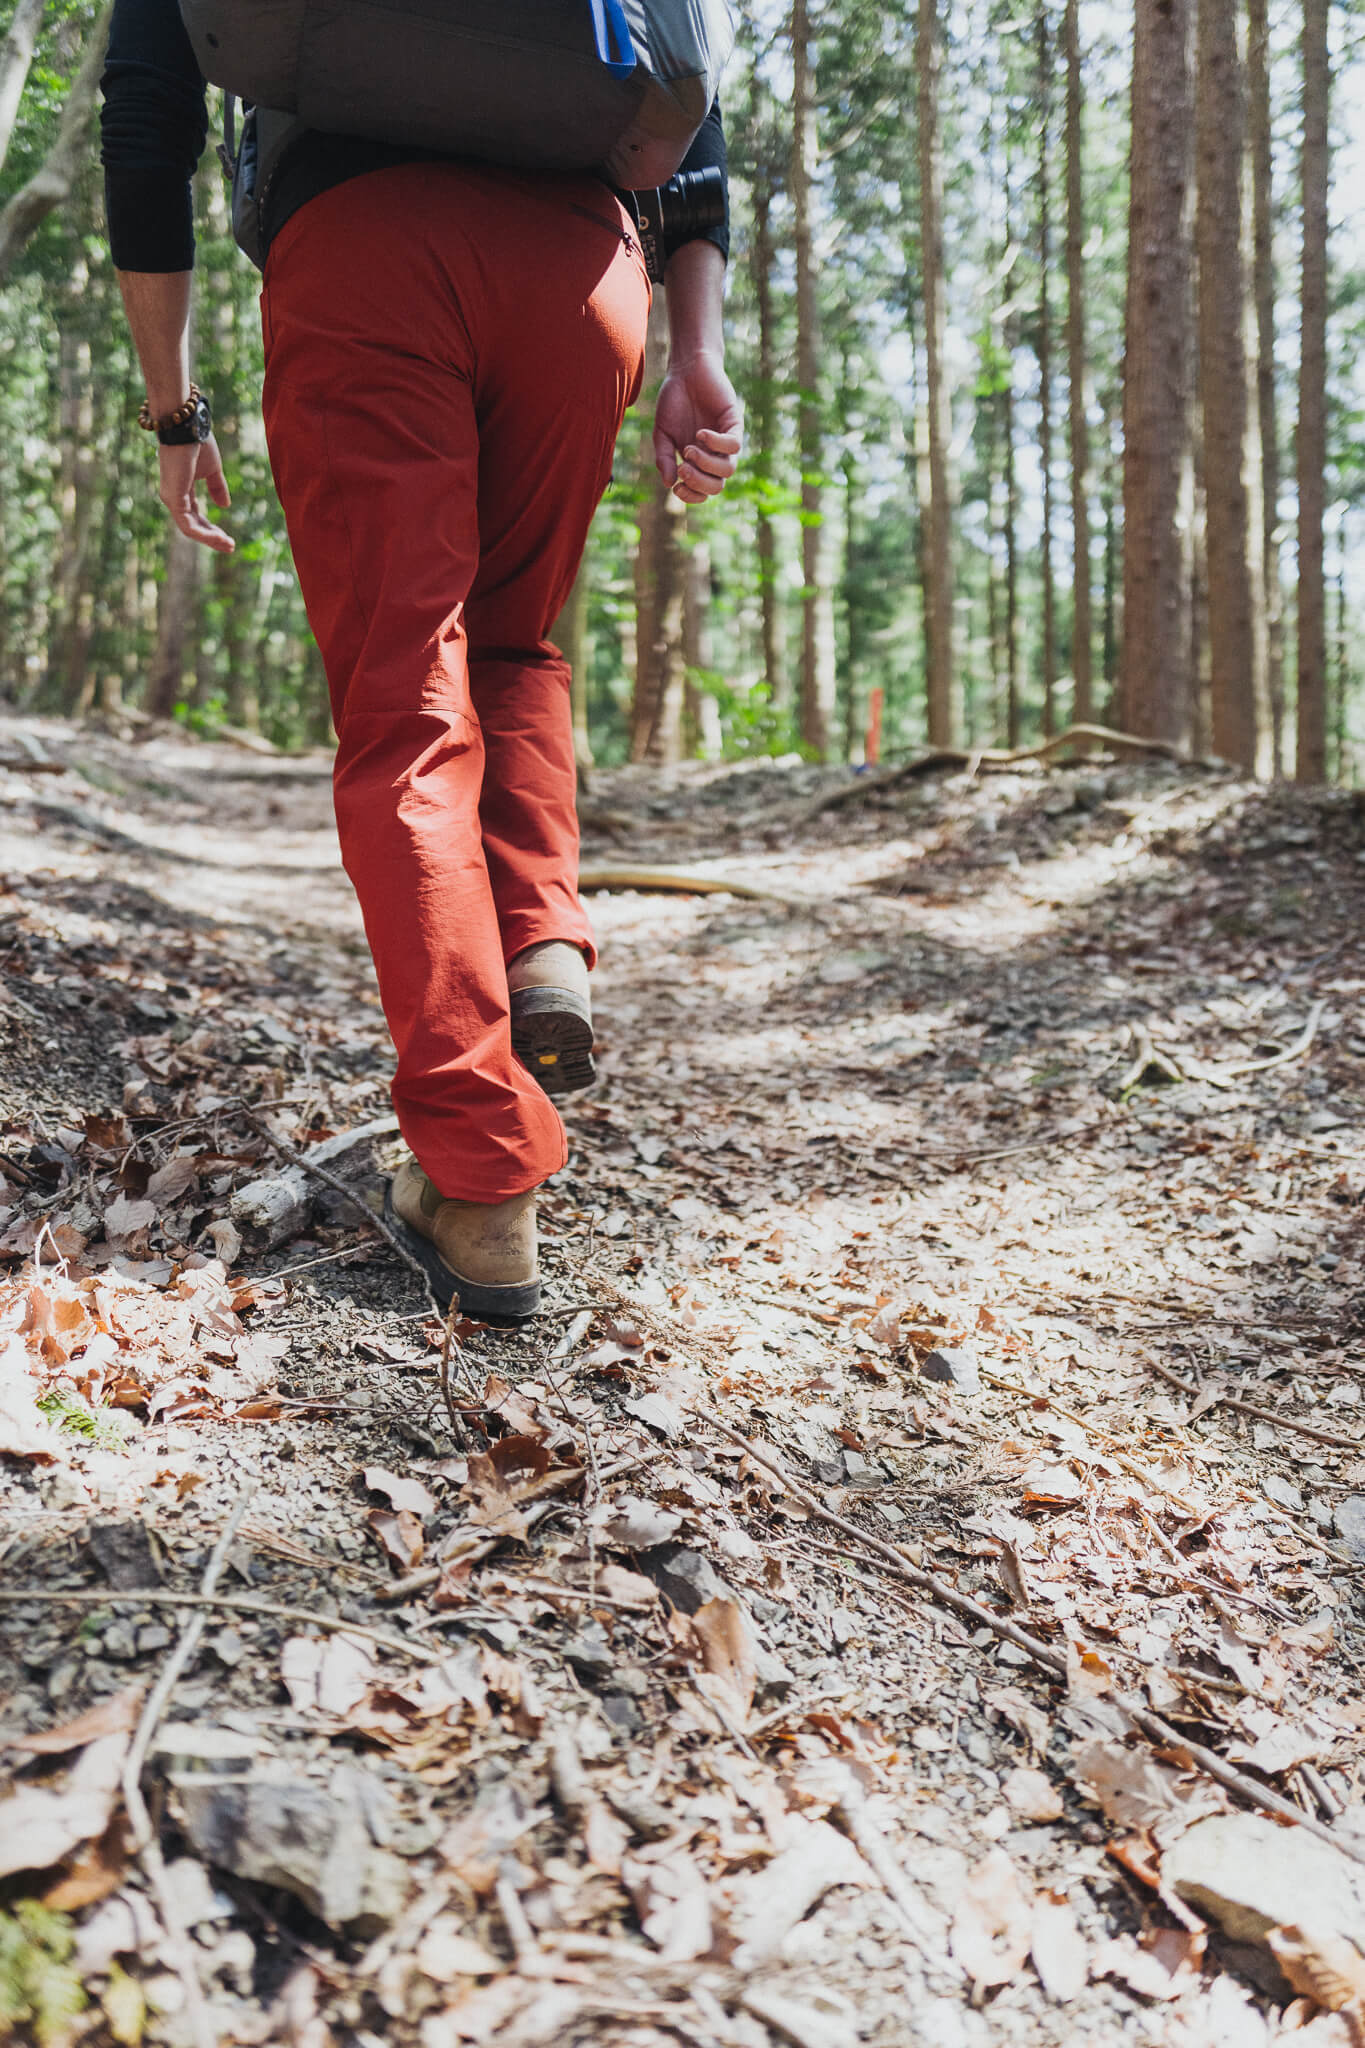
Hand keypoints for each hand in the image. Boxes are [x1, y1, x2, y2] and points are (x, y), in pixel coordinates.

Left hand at [157, 433, 233, 552]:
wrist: (188, 427)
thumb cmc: (198, 442)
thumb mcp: (213, 470)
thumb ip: (217, 488)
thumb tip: (225, 506)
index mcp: (182, 489)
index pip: (195, 515)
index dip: (211, 528)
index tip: (228, 538)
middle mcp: (173, 497)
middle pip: (193, 526)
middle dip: (212, 537)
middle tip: (230, 547)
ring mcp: (171, 499)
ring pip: (190, 529)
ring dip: (210, 539)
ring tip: (228, 545)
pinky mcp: (173, 499)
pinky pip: (188, 525)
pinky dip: (204, 534)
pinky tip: (219, 538)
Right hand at [652, 350, 742, 505]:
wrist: (685, 370)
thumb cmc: (674, 401)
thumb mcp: (662, 433)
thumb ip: (664, 458)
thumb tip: (668, 484)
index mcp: (697, 461)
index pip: (702, 491)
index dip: (692, 496)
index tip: (677, 487)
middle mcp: (714, 454)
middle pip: (717, 486)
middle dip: (699, 483)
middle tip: (683, 468)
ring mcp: (725, 440)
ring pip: (728, 470)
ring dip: (707, 465)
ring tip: (690, 449)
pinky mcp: (734, 423)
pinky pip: (734, 445)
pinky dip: (716, 443)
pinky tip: (701, 433)